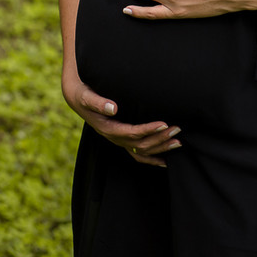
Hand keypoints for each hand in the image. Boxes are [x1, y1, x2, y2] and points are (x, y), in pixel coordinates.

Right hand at [63, 76, 179, 167]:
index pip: (130, 133)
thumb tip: (113, 108)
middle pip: (139, 144)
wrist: (78, 98)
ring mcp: (119, 140)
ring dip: (160, 147)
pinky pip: (138, 154)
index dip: (147, 130)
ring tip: (178, 142)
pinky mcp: (123, 139)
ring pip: (141, 151)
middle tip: (177, 129)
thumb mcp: (86, 97)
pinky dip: (152, 159)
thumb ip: (97, 102)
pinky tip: (166, 161)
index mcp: (107, 128)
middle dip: (159, 138)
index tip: (163, 124)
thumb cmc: (84, 95)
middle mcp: (114, 137)